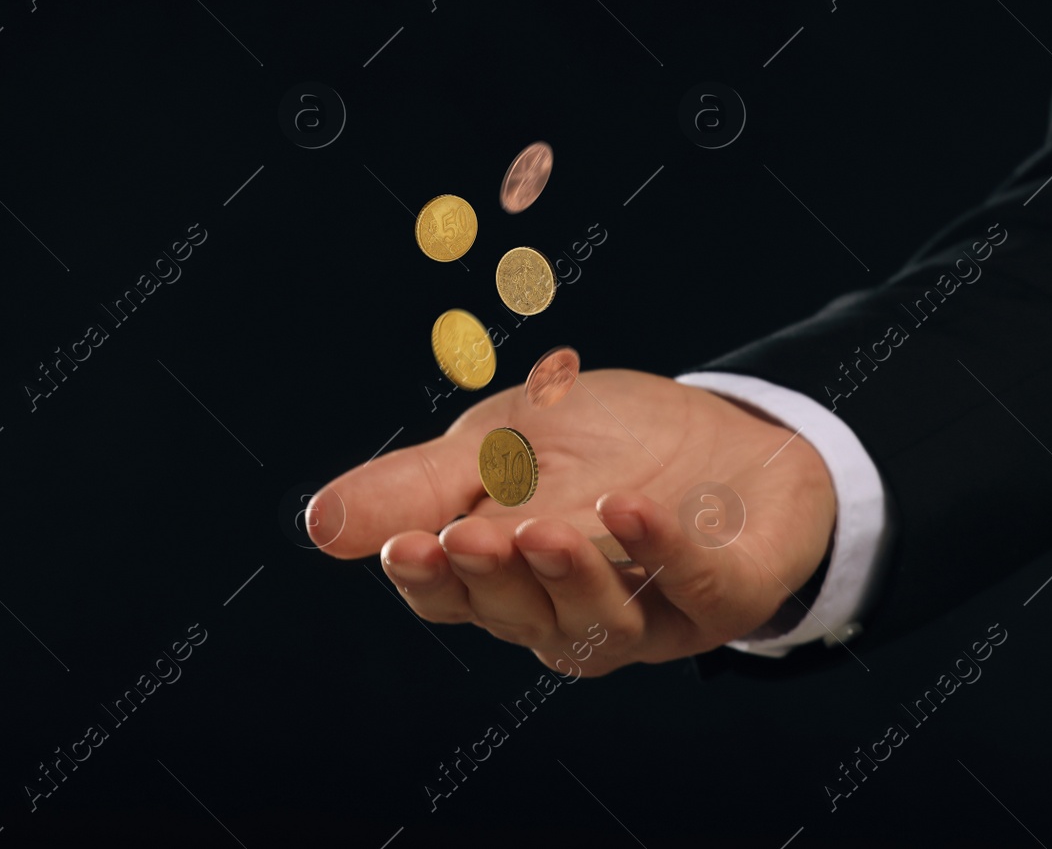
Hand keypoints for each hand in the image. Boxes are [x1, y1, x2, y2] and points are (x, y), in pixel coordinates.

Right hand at [306, 369, 836, 675]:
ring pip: (600, 624)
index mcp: (510, 580)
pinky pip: (698, 586)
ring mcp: (654, 612)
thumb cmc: (606, 443)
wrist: (734, 426)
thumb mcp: (500, 443)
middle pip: (520, 616)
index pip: (455, 597)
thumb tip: (317, 523)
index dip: (429, 580)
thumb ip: (420, 484)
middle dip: (493, 580)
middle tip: (463, 538)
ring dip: (569, 577)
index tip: (403, 547)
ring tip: (541, 529)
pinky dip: (664, 550)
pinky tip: (633, 507)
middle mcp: (574, 614)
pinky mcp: (730, 591)